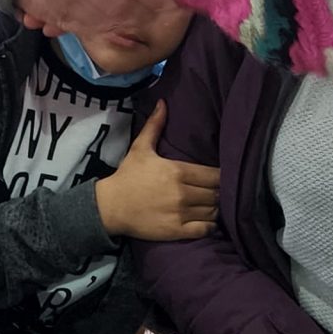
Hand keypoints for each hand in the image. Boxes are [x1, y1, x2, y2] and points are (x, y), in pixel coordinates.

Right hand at [94, 111, 219, 240]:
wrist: (110, 206)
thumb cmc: (127, 176)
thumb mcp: (140, 148)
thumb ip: (155, 125)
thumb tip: (163, 103)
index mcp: (178, 171)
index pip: (215, 175)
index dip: (221, 176)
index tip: (219, 176)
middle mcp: (183, 193)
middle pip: (217, 193)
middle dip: (220, 191)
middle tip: (217, 191)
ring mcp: (181, 213)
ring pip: (214, 211)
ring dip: (216, 207)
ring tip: (212, 204)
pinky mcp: (177, 231)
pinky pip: (205, 228)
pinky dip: (211, 225)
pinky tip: (207, 220)